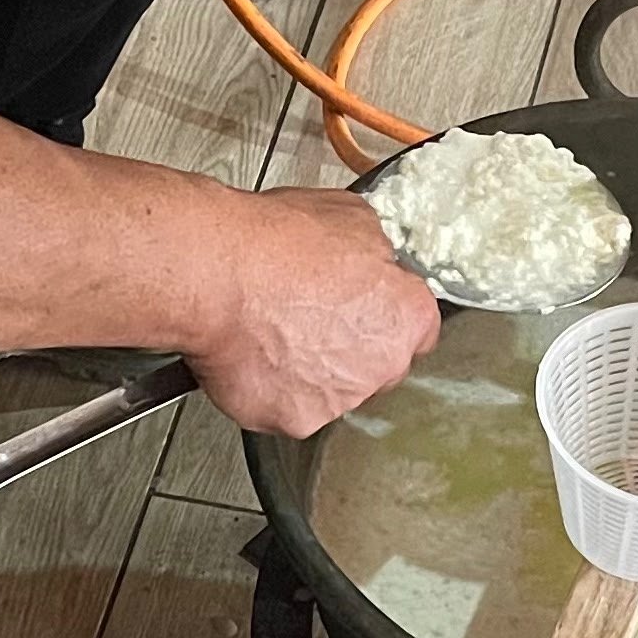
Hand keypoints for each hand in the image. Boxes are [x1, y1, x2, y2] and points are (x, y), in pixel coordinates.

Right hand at [185, 186, 439, 433]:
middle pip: (378, 368)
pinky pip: (288, 408)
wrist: (218, 275)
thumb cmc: (276, 244)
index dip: (385, 315)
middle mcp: (382, 366)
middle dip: (351, 349)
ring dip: (312, 371)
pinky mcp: (294, 420)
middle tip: (311, 319)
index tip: (365, 310)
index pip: (418, 331)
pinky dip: (272, 389)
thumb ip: (376, 253)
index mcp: (407, 317)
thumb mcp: (349, 218)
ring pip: (333, 393)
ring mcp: (338, 400)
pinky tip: (255, 355)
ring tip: (276, 334)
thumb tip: (373, 259)